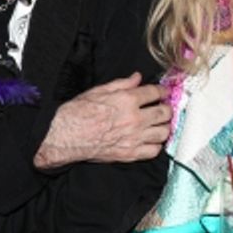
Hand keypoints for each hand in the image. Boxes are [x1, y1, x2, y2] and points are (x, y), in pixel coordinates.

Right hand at [33, 72, 170, 167]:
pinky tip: (150, 140)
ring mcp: (134, 138)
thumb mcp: (97, 91)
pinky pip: (154, 151)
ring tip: (158, 124)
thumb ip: (121, 84)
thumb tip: (136, 78)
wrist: (65, 137)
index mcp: (126, 100)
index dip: (162, 91)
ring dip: (164, 127)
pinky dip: (156, 145)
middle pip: (164, 113)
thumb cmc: (77, 113)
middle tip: (163, 107)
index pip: (154, 93)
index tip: (163, 92)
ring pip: (163, 132)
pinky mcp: (130, 154)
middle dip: (166, 108)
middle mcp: (134, 119)